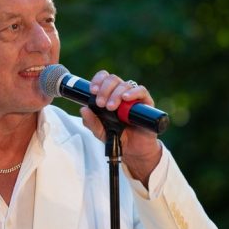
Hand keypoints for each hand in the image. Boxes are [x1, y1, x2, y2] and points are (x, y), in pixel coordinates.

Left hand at [79, 70, 162, 185]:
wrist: (134, 150)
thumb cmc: (118, 137)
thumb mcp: (100, 132)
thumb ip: (91, 122)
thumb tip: (83, 109)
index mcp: (109, 95)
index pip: (104, 79)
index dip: (97, 80)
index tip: (92, 91)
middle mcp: (121, 93)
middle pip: (113, 79)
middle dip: (104, 90)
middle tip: (100, 103)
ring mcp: (134, 97)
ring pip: (125, 85)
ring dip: (116, 94)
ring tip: (111, 107)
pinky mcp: (146, 103)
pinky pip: (141, 91)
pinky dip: (133, 92)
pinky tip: (126, 98)